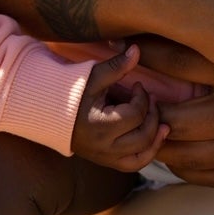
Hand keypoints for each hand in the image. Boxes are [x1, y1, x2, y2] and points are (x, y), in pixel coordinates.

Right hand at [70, 44, 168, 171]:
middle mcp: (104, 147)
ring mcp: (106, 158)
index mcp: (100, 126)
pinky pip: (134, 165)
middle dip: (153, 116)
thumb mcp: (94, 76)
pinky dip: (147, 153)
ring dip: (156, 139)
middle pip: (143, 136)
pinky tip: (155, 139)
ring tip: (162, 124)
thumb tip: (137, 50)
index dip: (142, 98)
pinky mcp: (107, 162)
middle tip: (151, 100)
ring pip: (142, 156)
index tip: (138, 86)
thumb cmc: (73, 93)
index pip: (135, 115)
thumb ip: (116, 66)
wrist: (51, 115)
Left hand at [132, 38, 213, 187]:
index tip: (124, 45)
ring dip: (156, 140)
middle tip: (124, 93)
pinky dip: (184, 167)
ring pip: (186, 154)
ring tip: (141, 122)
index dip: (141, 52)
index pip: (171, 60)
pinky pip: (211, 176)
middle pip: (171, 118)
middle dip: (141, 108)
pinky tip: (173, 149)